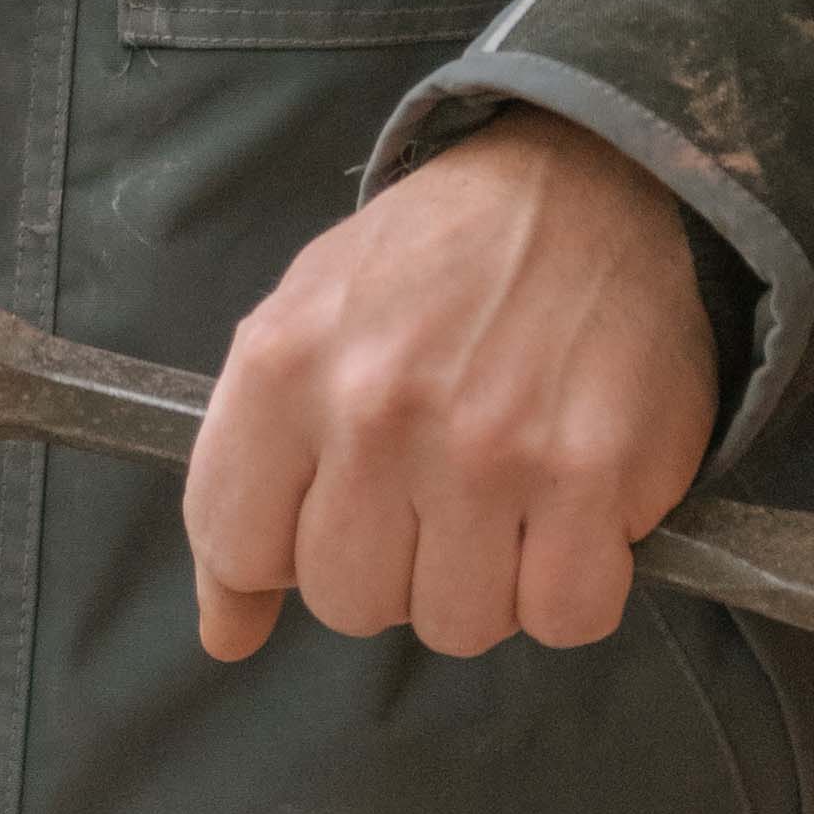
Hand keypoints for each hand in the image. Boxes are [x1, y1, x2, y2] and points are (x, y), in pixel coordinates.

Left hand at [181, 109, 719, 664]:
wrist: (584, 181)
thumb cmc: (434, 264)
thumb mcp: (305, 327)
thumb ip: (246, 474)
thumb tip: (224, 632)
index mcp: (284, 362)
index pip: (236, 546)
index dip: (283, 551)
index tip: (328, 509)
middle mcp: (375, 406)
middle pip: (350, 602)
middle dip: (392, 562)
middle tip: (432, 480)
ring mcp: (485, 445)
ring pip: (456, 626)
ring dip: (485, 578)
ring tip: (504, 485)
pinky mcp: (588, 474)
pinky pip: (564, 616)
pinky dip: (572, 583)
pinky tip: (569, 505)